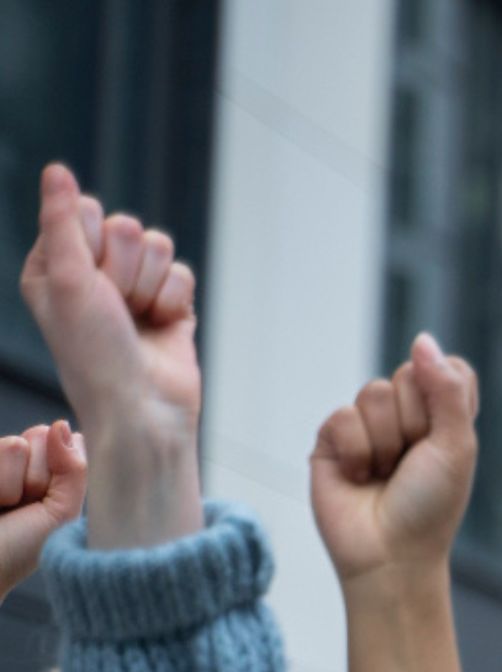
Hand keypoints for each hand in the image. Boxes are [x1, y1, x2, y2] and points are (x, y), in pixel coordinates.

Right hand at [0, 421, 85, 597]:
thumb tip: (61, 425)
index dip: (61, 471)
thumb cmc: (18, 550)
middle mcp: (17, 462)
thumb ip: (72, 469)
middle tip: (22, 508)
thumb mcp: (62, 514)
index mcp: (47, 473)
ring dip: (10, 486)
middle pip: (40, 435)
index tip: (47, 502)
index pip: (66, 439)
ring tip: (3, 508)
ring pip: (15, 445)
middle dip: (36, 478)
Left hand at [18, 163, 199, 547]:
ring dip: (152, 286)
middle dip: (127, 268)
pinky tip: (162, 327)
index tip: (87, 282)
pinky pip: (182, 273)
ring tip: (138, 320)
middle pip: (128, 227)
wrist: (143, 408)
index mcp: (55, 265)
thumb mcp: (66, 280)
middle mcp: (92, 274)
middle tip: (116, 307)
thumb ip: (61, 221)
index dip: (94, 242)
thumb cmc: (94, 354)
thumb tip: (56, 169)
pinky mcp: (170, 304)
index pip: (85, 211)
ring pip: (159, 246)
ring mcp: (133, 289)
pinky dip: (175, 301)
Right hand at [310, 333, 478, 586]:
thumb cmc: (431, 506)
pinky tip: (360, 478)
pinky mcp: (333, 440)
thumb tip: (422, 339)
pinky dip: (357, 452)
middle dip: (415, 423)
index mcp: (445, 415)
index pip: (448, 368)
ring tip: (386, 475)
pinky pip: (342, 417)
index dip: (445, 395)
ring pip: (374, 393)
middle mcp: (407, 415)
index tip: (445, 435)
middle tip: (413, 463)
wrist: (390, 554)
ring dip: (385, 442)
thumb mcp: (455, 446)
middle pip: (409, 375)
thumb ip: (446, 389)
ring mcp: (369, 425)